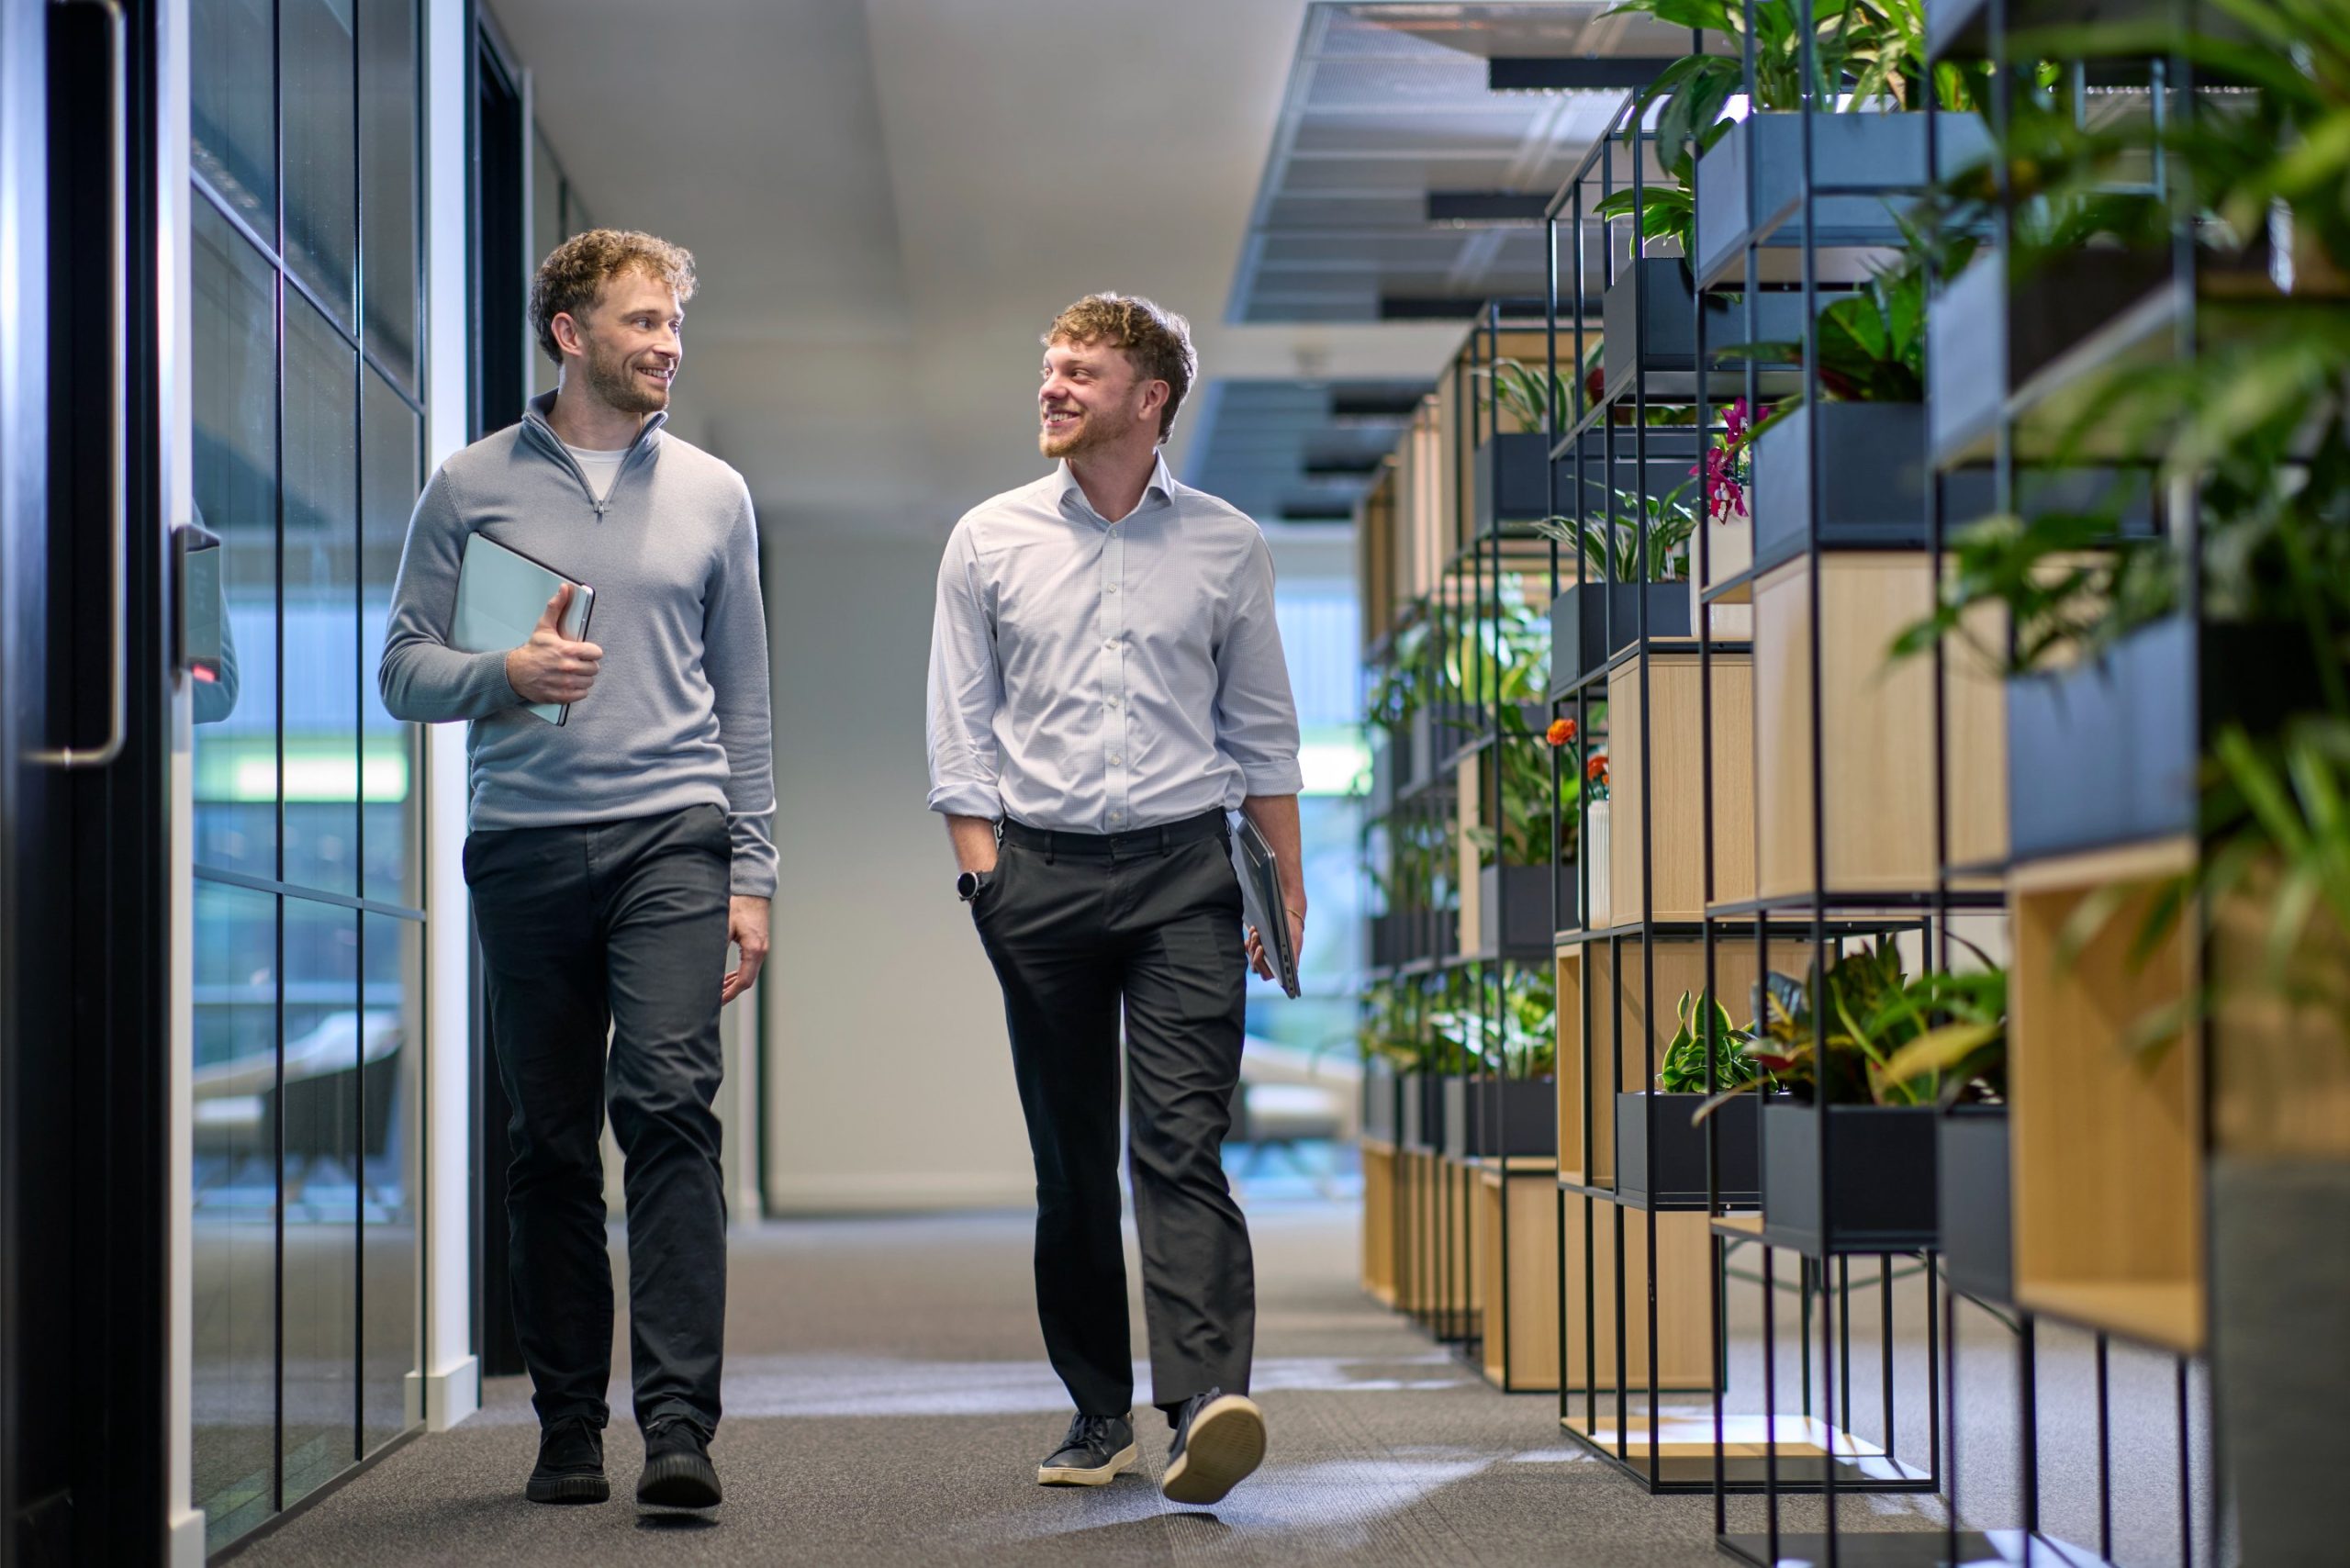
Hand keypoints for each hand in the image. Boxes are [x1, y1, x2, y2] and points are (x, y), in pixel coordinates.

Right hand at [504, 584, 601, 705]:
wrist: (515, 673)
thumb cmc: (533, 650)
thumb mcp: (544, 627)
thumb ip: (556, 607)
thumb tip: (565, 588)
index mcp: (567, 650)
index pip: (596, 653)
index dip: (591, 652)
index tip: (584, 651)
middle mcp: (568, 668)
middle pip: (594, 668)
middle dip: (587, 664)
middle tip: (577, 662)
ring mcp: (566, 684)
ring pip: (589, 682)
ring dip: (583, 678)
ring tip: (573, 672)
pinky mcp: (562, 696)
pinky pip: (582, 694)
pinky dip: (578, 690)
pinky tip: (569, 683)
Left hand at [721, 895, 768, 1004]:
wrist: (753, 892)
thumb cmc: (738, 906)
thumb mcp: (723, 926)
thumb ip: (716, 947)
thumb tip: (705, 966)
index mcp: (753, 950)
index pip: (744, 981)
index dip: (729, 993)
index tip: (717, 1001)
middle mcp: (760, 952)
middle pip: (747, 981)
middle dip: (730, 992)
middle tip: (713, 1000)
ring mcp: (761, 949)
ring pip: (748, 974)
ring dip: (733, 984)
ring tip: (717, 992)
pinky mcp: (758, 945)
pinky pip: (749, 966)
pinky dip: (738, 975)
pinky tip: (728, 977)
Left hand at [1246, 905, 1305, 982]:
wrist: (1290, 920)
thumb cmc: (1294, 933)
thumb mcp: (1295, 943)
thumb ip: (1293, 957)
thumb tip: (1294, 970)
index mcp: (1279, 969)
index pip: (1265, 974)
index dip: (1260, 963)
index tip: (1261, 948)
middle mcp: (1269, 966)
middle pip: (1255, 964)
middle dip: (1254, 950)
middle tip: (1256, 937)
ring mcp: (1261, 957)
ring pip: (1251, 955)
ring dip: (1251, 944)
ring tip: (1255, 932)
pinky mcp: (1256, 948)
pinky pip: (1247, 948)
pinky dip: (1248, 941)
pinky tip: (1251, 933)